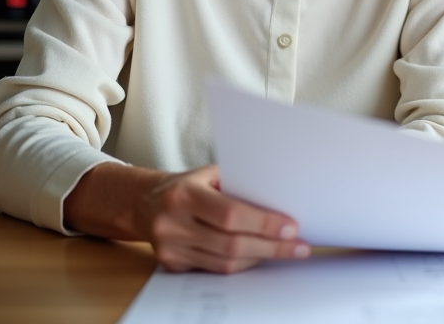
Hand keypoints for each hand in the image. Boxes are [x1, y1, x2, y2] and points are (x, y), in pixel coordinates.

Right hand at [133, 165, 309, 273]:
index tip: (291, 227)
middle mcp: (173, 223)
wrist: (146, 203)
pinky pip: (215, 269)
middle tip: (298, 245)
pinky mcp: (172, 264)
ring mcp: (170, 247)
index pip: (230, 214)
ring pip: (225, 262)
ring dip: (260, 257)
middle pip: (231, 243)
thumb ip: (240, 184)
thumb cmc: (189, 185)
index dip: (264, 223)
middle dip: (271, 246)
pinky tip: (260, 255)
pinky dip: (242, 264)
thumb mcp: (210, 174)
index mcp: (184, 194)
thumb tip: (281, 198)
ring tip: (286, 251)